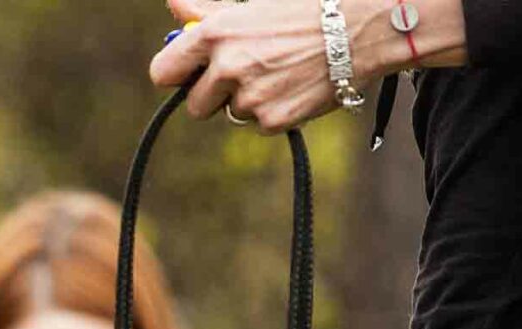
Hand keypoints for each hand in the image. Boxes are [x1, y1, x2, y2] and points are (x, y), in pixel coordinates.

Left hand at [149, 0, 465, 130]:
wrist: (358, 30)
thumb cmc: (304, 10)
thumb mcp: (252, 6)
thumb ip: (209, 13)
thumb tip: (175, 6)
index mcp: (215, 33)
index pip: (163, 72)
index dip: (176, 75)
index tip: (189, 74)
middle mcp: (226, 67)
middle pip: (195, 105)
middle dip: (213, 95)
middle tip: (245, 74)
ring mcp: (249, 96)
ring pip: (231, 114)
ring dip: (247, 101)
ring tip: (279, 72)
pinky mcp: (272, 120)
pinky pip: (259, 124)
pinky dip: (273, 111)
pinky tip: (295, 86)